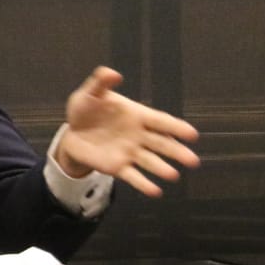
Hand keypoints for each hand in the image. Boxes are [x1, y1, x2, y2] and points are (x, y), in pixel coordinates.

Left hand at [58, 66, 199, 196]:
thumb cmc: (86, 110)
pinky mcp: (118, 167)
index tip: (192, 134)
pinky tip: (155, 191)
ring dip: (162, 169)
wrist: (72, 133)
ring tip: (173, 175)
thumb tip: (112, 73)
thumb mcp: (90, 93)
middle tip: (193, 161)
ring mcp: (130, 153)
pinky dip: (143, 184)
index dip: (176, 128)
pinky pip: (133, 176)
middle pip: (162, 144)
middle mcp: (139, 136)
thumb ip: (101, 82)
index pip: (161, 122)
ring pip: (150, 162)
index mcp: (138, 116)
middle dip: (177, 152)